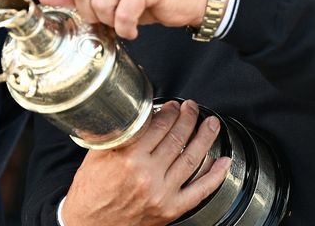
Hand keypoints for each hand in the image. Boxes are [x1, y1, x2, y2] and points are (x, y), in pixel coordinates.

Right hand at [61, 100, 231, 225]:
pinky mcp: (170, 209)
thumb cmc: (91, 193)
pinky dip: (215, 175)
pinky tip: (223, 162)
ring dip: (205, 137)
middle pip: (177, 138)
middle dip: (189, 118)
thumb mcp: (96, 157)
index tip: (173, 105)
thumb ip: (117, 136)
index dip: (169, 111)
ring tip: (211, 124)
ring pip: (191, 159)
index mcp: (127, 158)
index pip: (157, 126)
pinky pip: (199, 191)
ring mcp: (162, 193)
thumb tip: (134, 114)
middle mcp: (146, 175)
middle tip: (192, 108)